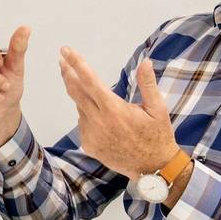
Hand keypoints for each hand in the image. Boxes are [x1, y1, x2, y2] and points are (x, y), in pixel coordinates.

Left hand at [57, 48, 181, 179]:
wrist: (152, 168)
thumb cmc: (157, 136)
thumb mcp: (158, 108)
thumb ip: (148, 84)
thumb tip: (145, 61)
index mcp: (114, 109)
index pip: (90, 81)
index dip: (76, 64)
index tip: (66, 51)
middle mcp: (99, 122)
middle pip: (76, 92)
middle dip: (67, 73)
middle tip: (62, 59)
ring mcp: (91, 135)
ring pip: (80, 107)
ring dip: (82, 96)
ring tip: (94, 93)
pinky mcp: (88, 145)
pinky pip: (83, 123)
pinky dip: (87, 115)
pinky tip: (102, 118)